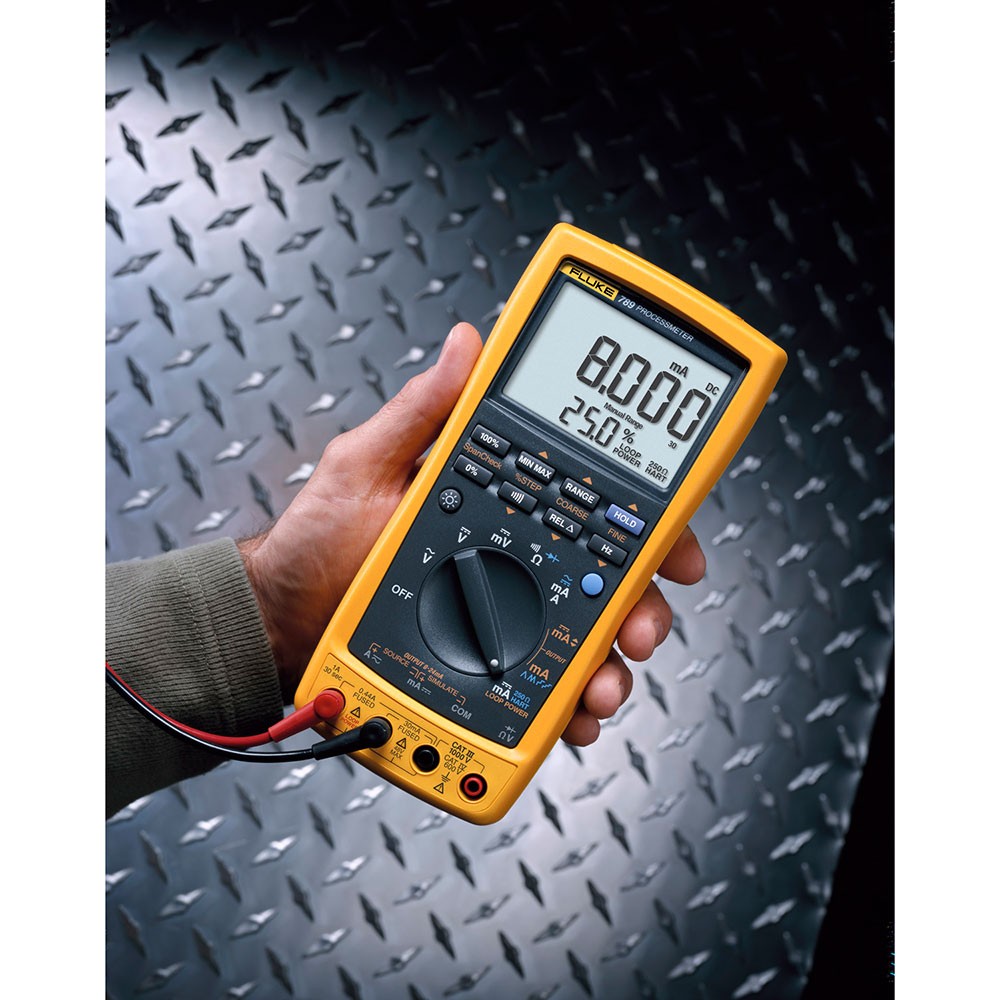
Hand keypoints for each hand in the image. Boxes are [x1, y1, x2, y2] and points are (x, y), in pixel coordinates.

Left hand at [240, 322, 704, 743]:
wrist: (279, 623)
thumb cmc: (317, 543)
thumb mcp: (365, 464)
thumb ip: (421, 411)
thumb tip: (465, 345)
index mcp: (497, 508)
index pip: (590, 508)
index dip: (645, 524)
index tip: (673, 546)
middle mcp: (509, 564)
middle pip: (606, 583)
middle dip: (641, 607)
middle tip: (639, 626)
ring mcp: (500, 622)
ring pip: (586, 643)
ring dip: (613, 666)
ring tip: (602, 684)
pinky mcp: (485, 673)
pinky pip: (544, 692)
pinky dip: (570, 707)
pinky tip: (573, 714)